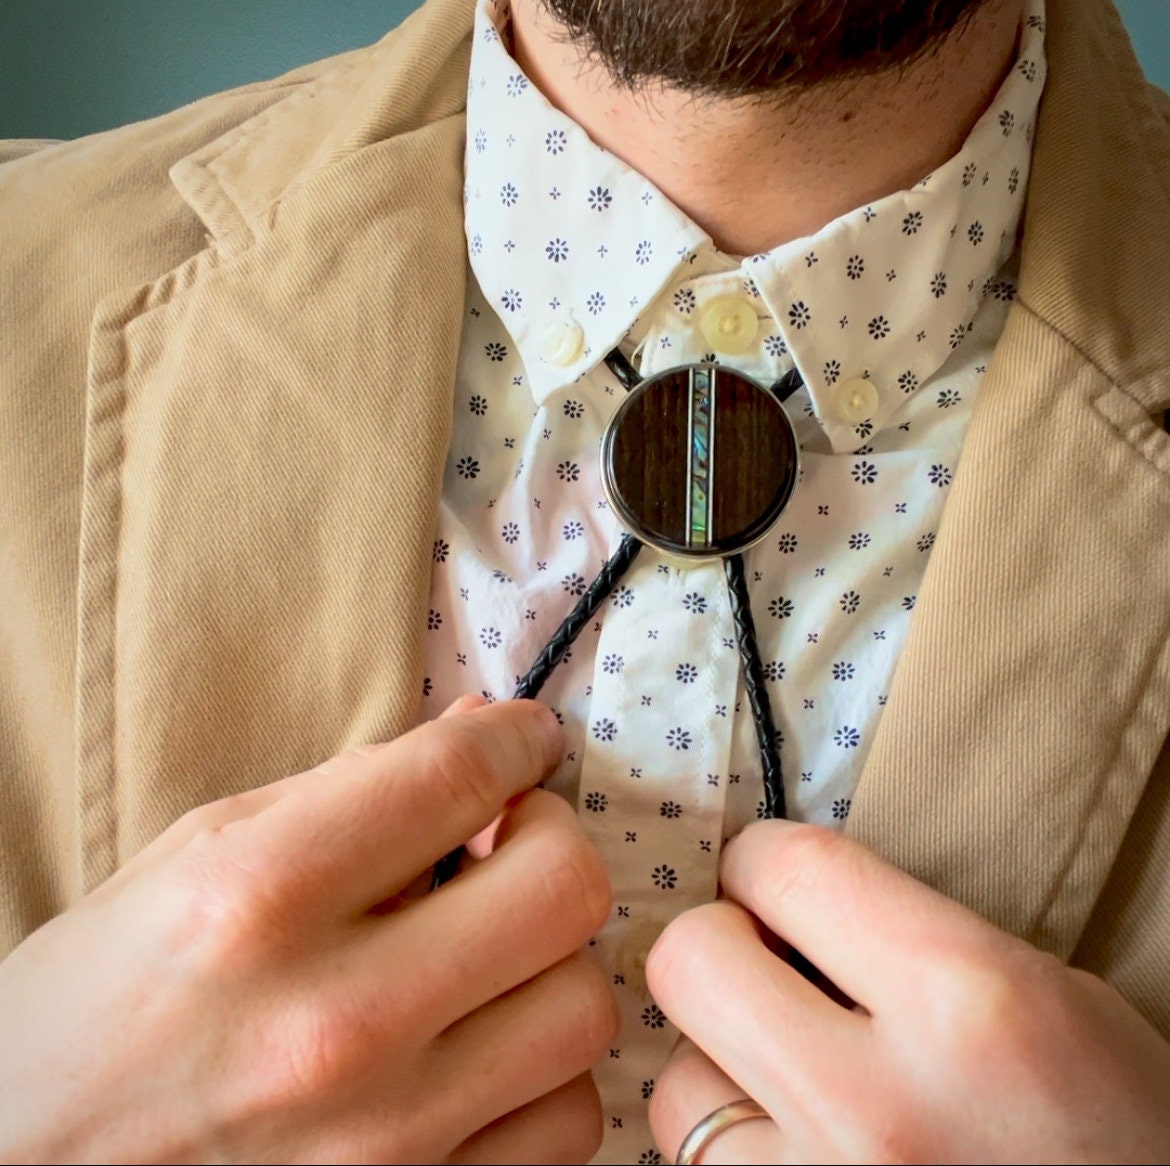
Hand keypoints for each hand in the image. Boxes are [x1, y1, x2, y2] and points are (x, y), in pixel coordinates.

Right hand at [0, 696, 616, 1163]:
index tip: (524, 738)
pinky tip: (482, 1046)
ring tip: (489, 954)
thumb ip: (348, 789)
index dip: (516, 736)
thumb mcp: (193, 860)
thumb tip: (483, 727)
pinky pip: (565, 1122)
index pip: (457, 776)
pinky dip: (543, 1071)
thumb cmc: (93, 1011)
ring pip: (583, 1009)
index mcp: (259, 898)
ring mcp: (383, 1138)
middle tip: (510, 841)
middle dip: (552, 839)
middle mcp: (331, 1021)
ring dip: (551, 960)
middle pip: (563, 888)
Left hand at [647, 820, 1169, 1163]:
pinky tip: (796, 1142)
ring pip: (676, 1088)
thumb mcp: (1048, 997)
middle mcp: (878, 1105)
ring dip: (720, 1065)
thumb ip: (908, 938)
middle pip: (690, 963)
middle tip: (760, 961)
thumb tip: (787, 909)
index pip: (788, 869)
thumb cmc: (1120, 1132)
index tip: (768, 877)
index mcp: (965, 1001)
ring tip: (790, 1079)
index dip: (762, 860)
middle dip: (717, 945)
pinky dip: (737, 1146)